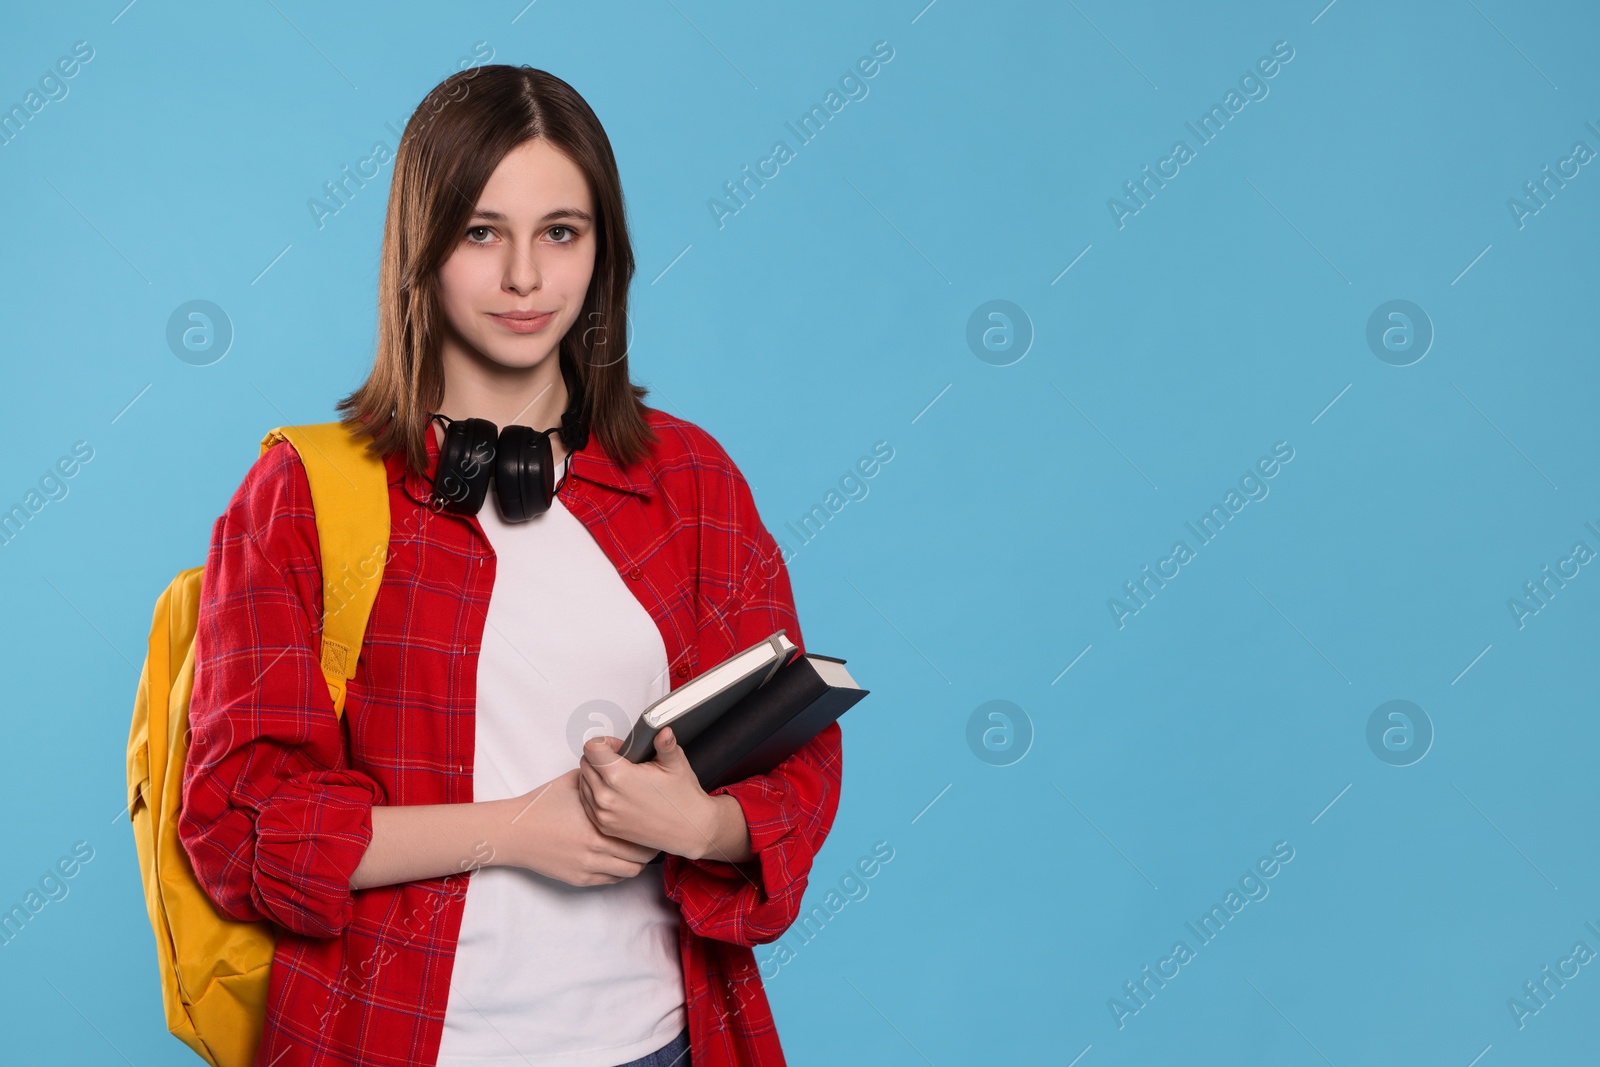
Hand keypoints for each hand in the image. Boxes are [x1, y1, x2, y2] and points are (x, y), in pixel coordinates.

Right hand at [505, 768, 659, 886]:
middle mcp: (596, 848)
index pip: (639, 831)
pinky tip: (618, 858)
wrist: (515, 832)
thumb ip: (598, 776)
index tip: (652, 821)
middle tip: (651, 838)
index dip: (649, 827)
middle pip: (641, 855)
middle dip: (649, 847)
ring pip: (629, 871)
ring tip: (637, 851)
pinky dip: (619, 871)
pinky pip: (612, 880)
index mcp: (598, 822)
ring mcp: (589, 867)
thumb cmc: (542, 805)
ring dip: (636, 862)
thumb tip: (618, 766)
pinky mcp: (580, 879)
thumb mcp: (573, 782)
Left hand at [578, 727, 742, 861]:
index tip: (619, 747)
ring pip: (583, 782)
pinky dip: (594, 794)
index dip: (606, 742)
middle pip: (585, 763)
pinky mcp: (604, 826)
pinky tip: (614, 792)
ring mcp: (603, 814)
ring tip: (619, 777)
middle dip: (599, 757)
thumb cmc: (683, 798)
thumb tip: (662, 731)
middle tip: (621, 761)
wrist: (689, 829)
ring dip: (595, 775)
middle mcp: (607, 797)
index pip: (592, 748)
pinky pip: (586, 802)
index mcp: (620, 777)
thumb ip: (664, 743)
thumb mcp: (675, 763)